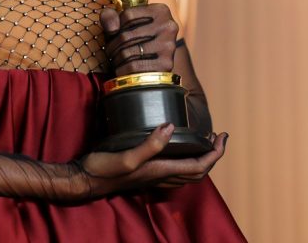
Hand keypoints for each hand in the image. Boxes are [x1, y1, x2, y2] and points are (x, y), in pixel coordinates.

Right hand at [69, 125, 228, 198]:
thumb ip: (150, 145)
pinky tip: (178, 148)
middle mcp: (161, 175)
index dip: (215, 153)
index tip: (222, 136)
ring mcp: (153, 176)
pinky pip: (174, 170)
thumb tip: (171, 127)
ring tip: (204, 142)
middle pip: (198, 172)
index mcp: (161, 170)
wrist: (85, 180)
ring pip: (187, 173)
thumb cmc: (103, 169)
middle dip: (213, 156)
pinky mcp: (145, 172)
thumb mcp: (126, 156)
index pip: (199, 166)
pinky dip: (185, 160)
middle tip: (217, 137)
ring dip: (201, 159)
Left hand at [99, 3, 178, 74]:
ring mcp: (168, 46)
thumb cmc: (137, 40)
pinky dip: (122, 70)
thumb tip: (112, 28)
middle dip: (112, 46)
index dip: (115, 26)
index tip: (113, 34)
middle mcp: (168, 26)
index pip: (127, 15)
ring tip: (115, 60)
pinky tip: (121, 70)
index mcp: (160, 11)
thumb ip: (110, 16)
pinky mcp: (165, 64)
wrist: (156, 67)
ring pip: (127, 52)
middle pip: (126, 35)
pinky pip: (133, 66)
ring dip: (115, 59)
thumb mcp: (124, 23)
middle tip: (109, 52)